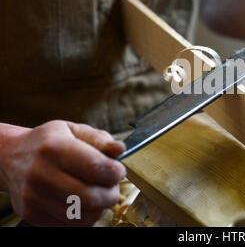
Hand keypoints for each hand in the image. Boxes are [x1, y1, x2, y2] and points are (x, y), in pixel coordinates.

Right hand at [0, 121, 125, 225]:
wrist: (11, 158)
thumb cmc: (49, 142)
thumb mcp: (74, 130)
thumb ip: (100, 139)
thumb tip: (120, 149)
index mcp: (54, 147)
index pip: (96, 167)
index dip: (115, 172)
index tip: (118, 170)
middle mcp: (41, 174)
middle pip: (91, 197)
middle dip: (112, 193)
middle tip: (112, 185)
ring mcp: (34, 198)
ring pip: (83, 217)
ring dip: (100, 207)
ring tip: (98, 192)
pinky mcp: (32, 215)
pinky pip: (71, 226)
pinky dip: (85, 217)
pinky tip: (83, 202)